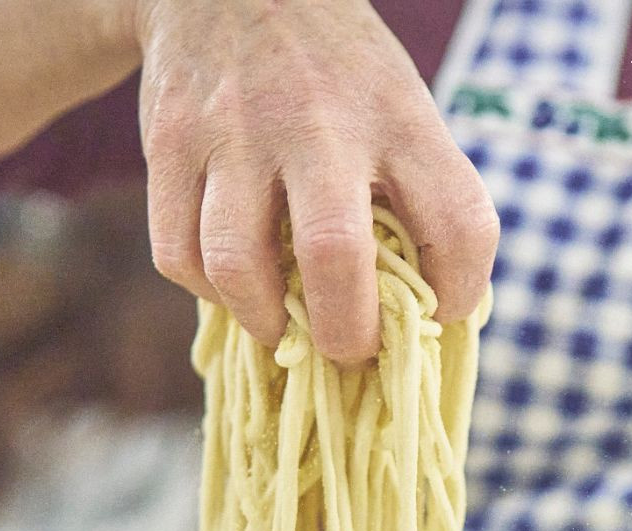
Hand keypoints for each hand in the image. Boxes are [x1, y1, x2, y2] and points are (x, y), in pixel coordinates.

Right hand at [131, 0, 498, 358]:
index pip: (460, 223)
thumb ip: (420, 198)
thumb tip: (428, 317)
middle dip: (346, 334)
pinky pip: (179, 253)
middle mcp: (319, 122)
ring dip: (266, 322)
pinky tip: (234, 283)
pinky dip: (209, 292)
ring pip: (237, 266)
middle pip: (335, 256)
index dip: (460, 292)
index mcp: (400, 119)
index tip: (441, 313)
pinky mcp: (171, 142)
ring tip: (284, 327)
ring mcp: (236, 131)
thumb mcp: (401, 110)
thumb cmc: (338, 77)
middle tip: (349, 350)